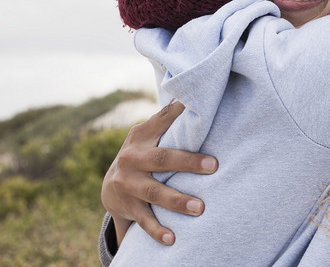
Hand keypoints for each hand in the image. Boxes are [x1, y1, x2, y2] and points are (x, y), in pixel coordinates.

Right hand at [101, 101, 217, 245]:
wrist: (110, 185)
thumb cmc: (143, 153)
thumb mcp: (150, 134)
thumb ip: (169, 118)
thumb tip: (195, 94)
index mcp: (141, 136)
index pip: (163, 121)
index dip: (181, 115)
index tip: (203, 110)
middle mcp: (131, 158)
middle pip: (162, 159)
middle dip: (188, 163)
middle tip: (214, 166)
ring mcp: (127, 184)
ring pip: (154, 193)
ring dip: (177, 201)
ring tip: (200, 208)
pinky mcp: (126, 207)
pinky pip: (144, 221)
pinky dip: (158, 231)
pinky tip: (173, 239)